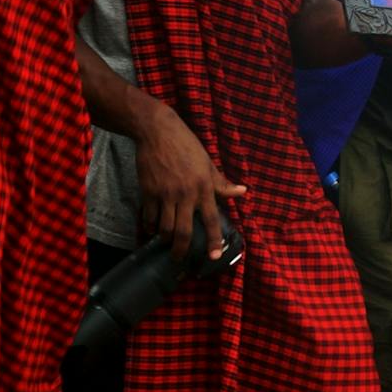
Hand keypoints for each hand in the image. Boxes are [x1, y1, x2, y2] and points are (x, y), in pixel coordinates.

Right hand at [134, 106, 244, 260]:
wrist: (158, 131)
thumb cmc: (186, 145)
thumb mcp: (208, 162)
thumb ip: (222, 183)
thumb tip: (243, 192)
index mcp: (204, 187)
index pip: (212, 219)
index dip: (214, 240)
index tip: (214, 256)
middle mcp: (186, 194)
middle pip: (184, 231)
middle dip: (181, 251)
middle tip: (180, 260)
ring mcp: (166, 194)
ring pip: (165, 228)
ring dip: (165, 240)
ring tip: (166, 243)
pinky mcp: (149, 191)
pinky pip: (149, 217)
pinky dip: (149, 226)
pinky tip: (151, 229)